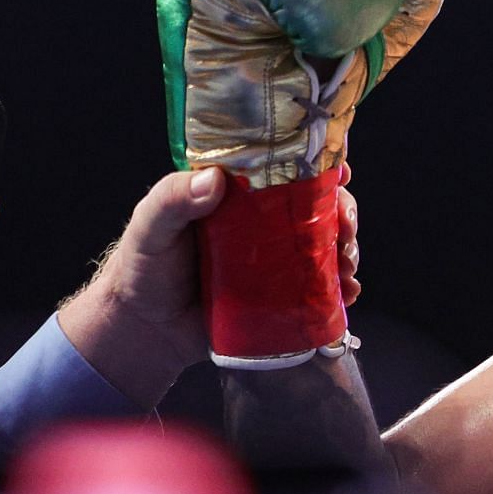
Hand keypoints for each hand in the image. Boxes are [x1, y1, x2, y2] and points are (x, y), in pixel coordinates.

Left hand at [59, 166, 361, 405]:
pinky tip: (347, 293)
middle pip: (320, 205)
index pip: (288, 166)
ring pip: (328, 243)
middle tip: (346, 230)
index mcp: (240, 193)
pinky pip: (322, 286)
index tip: (342, 169)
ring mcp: (277, 257)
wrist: (146, 330)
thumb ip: (172, 200)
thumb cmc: (144, 268)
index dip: (322, 163)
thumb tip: (213, 180)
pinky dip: (342, 287)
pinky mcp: (282, 293)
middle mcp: (266, 220)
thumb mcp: (151, 226)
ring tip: (348, 266)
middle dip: (345, 213)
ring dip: (348, 249)